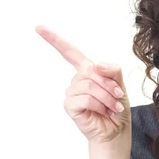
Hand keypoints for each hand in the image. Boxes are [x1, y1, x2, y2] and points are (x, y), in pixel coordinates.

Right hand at [35, 25, 130, 143]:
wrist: (116, 131)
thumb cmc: (116, 108)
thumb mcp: (120, 83)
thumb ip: (111, 69)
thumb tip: (95, 65)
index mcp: (86, 71)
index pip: (69, 52)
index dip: (54, 39)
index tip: (38, 27)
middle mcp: (76, 80)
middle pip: (91, 70)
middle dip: (109, 84)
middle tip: (119, 97)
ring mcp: (71, 92)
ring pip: (90, 85)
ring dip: (107, 97)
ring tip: (113, 107)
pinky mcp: (69, 105)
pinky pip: (85, 98)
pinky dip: (99, 105)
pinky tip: (103, 113)